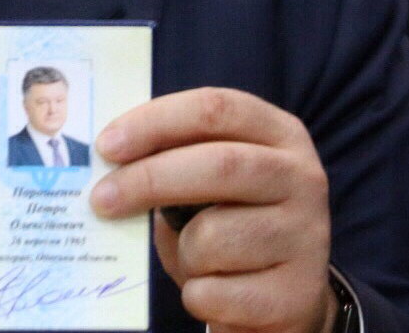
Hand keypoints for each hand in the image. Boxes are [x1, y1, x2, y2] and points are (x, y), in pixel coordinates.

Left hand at [89, 89, 334, 332]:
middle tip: (102, 199)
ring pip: (212, 237)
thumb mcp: (214, 185)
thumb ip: (176, 162)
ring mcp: (306, 237)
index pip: (217, 109)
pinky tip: (216, 291)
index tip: (108, 145)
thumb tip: (108, 167)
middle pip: (219, 164)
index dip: (157, 121)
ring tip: (196, 260)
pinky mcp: (295, 294)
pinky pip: (215, 292)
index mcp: (281, 135)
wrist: (287, 299)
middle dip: (149, 179)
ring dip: (182, 253)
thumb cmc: (233, 229)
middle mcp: (303, 178)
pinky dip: (197, 295)